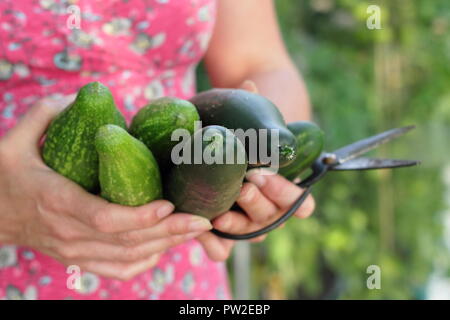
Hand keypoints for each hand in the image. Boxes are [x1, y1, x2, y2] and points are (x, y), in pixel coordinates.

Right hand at [0, 96, 211, 279]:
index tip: (170, 204)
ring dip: (165, 246)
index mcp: (56, 201)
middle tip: (203, 219)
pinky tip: (163, 248)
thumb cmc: (6, 174)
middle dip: (169, 232)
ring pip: (127, 257)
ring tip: (195, 230)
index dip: (139, 216)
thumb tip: (79, 97)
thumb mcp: (13, 140)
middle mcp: (68, 233)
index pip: (104, 217)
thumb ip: (43, 114)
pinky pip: (117, 270)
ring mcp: (74, 251)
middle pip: (126, 241)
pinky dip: (144, 262)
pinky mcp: (78, 259)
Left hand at [196, 80, 314, 260]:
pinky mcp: (222, 231)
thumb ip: (253, 105)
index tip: (265, 174)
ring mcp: (246, 221)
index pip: (301, 202)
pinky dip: (215, 245)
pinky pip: (222, 249)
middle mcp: (268, 208)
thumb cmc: (244, 136)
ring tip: (220, 212)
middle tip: (247, 182)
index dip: (289, 193)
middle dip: (262, 201)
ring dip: (238, 224)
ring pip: (251, 233)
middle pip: (274, 217)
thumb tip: (249, 83)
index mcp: (283, 188)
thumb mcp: (250, 121)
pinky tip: (202, 230)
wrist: (218, 151)